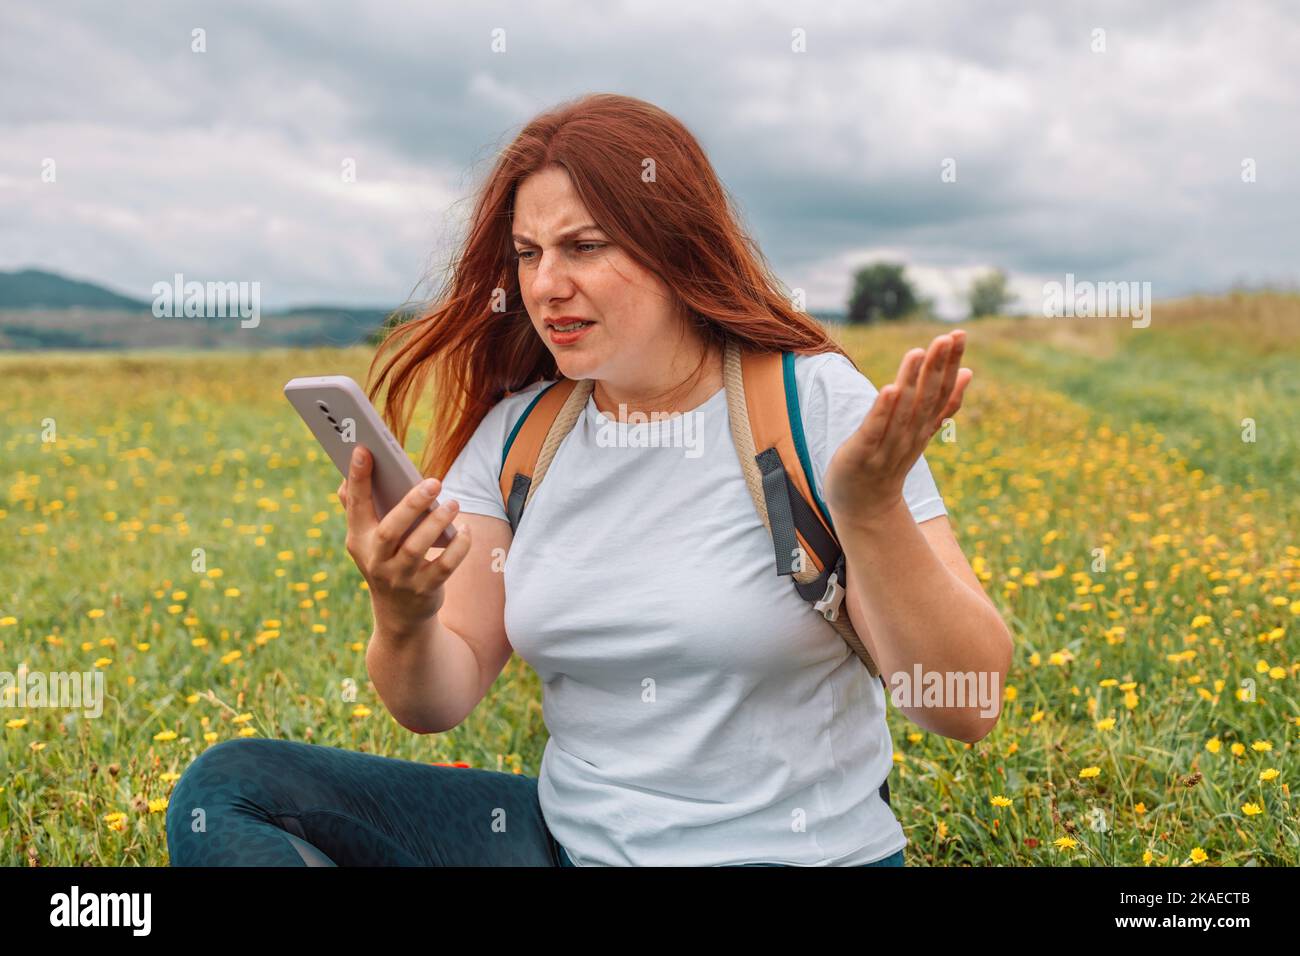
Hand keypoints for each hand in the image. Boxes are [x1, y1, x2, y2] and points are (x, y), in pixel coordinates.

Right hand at [337, 445, 471, 634]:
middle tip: (434, 482)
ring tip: (453, 503)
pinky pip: (444, 567)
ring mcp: (400, 578)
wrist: (399, 615)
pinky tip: (465, 529)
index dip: (358, 478)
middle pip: (391, 530)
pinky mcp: (424, 590)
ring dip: (438, 522)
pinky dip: (459, 547)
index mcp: (359, 540)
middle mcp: (376, 560)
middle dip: (411, 504)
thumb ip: (358, 509)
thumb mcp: (367, 540)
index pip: (356, 506)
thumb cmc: (386, 561)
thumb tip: (346, 478)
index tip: (363, 449)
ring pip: (418, 548)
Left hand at [823, 330, 971, 526]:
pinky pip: (874, 431)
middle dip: (937, 367)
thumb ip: (942, 405)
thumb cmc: (890, 462)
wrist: (865, 508)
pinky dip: (883, 412)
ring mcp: (886, 446)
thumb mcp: (920, 431)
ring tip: (919, 352)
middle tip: (947, 337)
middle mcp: (910, 435)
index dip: (950, 364)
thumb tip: (968, 372)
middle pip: (927, 398)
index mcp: (923, 427)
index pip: (942, 392)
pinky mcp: (861, 455)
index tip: (959, 335)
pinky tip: (890, 388)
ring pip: (902, 411)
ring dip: (911, 381)